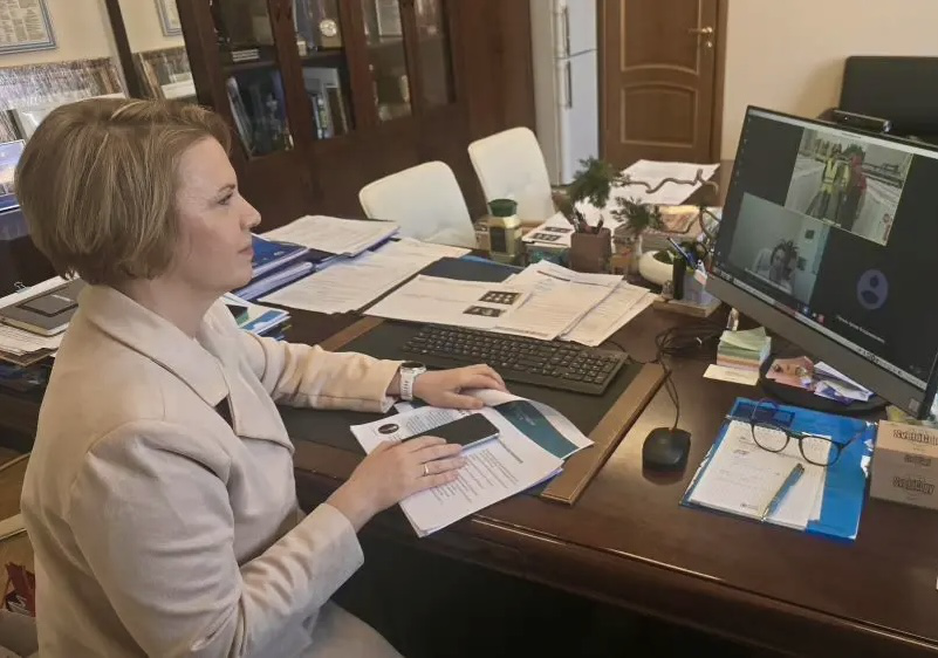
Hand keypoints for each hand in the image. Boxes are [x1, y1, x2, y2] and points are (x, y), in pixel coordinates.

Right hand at [326, 437, 465, 530]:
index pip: (422, 442)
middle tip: (461, 448)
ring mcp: (411, 473)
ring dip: (451, 463)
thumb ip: (390, 444)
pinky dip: (444, 478)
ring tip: (462, 462)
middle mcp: (407, 459)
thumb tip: (402, 441)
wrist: (362, 493)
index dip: (435, 441)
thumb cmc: (365, 474)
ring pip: (435, 466)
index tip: (444, 442)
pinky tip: (453, 476)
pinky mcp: (412, 487)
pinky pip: (432, 481)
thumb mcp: (375, 452)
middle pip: (432, 452)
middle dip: (449, 450)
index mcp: (398, 449)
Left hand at [412, 364, 506, 408]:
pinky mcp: (459, 371)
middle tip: (504, 391)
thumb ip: (466, 402)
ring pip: (483, 368)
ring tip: (497, 386)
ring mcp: (462, 370)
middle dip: (498, 380)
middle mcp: (465, 372)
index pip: (486, 380)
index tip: (504, 394)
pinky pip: (478, 369)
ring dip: (493, 375)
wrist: (419, 382)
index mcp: (463, 378)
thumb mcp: (448, 401)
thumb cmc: (431, 391)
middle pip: (488, 371)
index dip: (497, 387)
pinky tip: (485, 382)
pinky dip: (486, 374)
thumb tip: (481, 403)